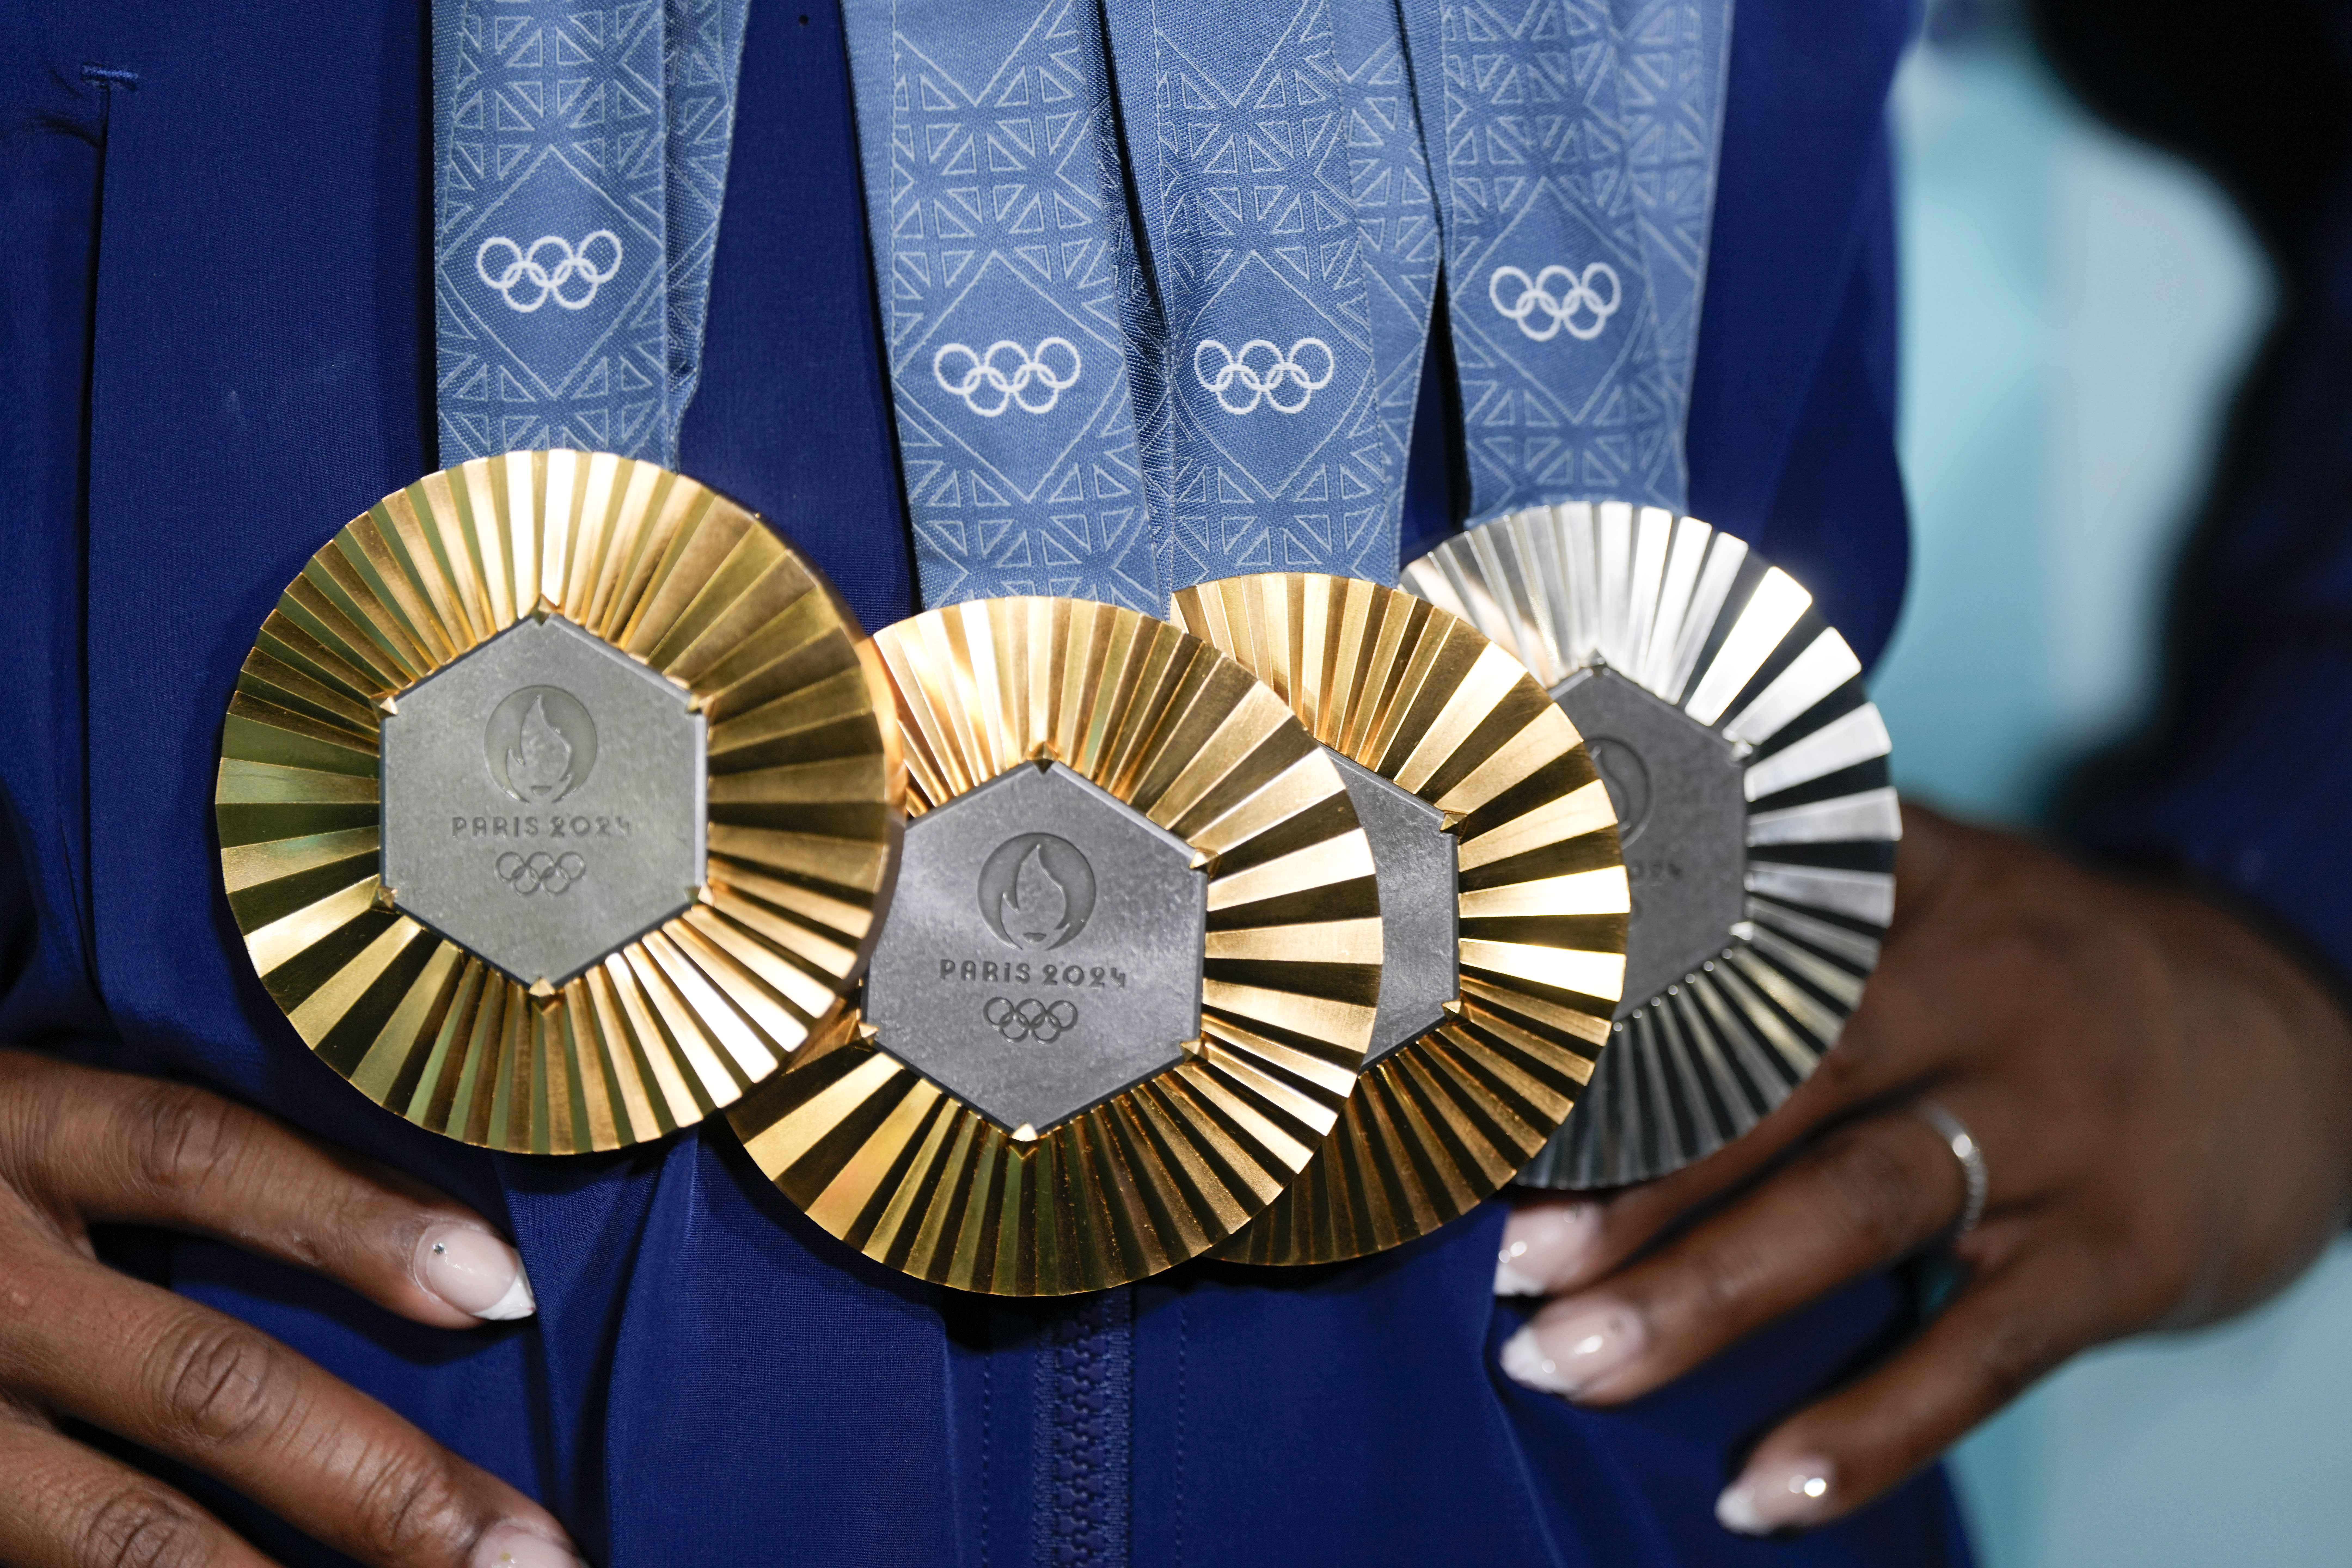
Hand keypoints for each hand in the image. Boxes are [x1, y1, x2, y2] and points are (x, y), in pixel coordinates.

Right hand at [0, 1051, 580, 1566]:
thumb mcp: (18, 1117)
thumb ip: (161, 1159)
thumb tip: (411, 1243)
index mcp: (2, 1138)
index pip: (198, 1161)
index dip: (352, 1222)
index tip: (506, 1291)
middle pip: (204, 1384)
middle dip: (384, 1484)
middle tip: (538, 1557)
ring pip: (123, 1534)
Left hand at [1493, 805, 2351, 1533]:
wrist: (2289, 1035)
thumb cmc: (2035, 974)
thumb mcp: (1922, 899)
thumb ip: (1766, 910)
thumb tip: (1560, 977)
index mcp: (1905, 891)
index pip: (1726, 930)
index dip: (1596, 1004)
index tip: (1479, 1076)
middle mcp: (1973, 986)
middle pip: (1766, 1078)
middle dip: (1622, 1172)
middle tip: (1498, 1255)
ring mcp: (2050, 1122)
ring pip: (1848, 1208)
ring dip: (1695, 1297)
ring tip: (1561, 1364)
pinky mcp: (2116, 1249)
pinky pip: (1977, 1350)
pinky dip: (1867, 1427)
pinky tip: (1757, 1490)